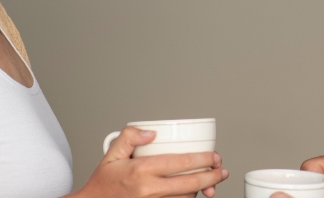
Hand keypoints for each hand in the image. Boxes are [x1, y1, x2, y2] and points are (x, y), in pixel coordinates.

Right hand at [71, 126, 228, 197]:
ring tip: (209, 182)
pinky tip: (193, 194)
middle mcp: (148, 190)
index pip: (181, 163)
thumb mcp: (111, 154)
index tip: (214, 156)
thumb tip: (151, 132)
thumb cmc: (102, 184)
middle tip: (221, 171)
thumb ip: (129, 137)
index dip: (203, 159)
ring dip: (201, 190)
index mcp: (141, 171)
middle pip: (190, 184)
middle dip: (211, 177)